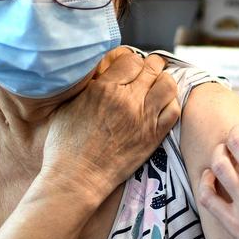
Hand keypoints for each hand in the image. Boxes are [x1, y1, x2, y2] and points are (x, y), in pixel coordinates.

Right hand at [41, 47, 180, 200]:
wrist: (76, 178)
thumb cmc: (65, 145)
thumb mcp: (68, 105)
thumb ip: (87, 85)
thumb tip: (98, 72)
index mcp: (104, 88)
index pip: (131, 59)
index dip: (132, 61)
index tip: (129, 67)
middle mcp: (127, 100)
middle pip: (152, 68)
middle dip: (150, 66)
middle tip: (146, 71)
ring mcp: (143, 118)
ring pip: (168, 85)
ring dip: (163, 81)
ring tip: (156, 85)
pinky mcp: (153, 137)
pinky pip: (173, 110)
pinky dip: (171, 103)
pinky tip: (161, 105)